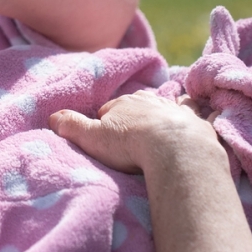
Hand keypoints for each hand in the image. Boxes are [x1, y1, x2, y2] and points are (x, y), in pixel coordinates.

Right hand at [49, 92, 222, 174]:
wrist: (175, 150)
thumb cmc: (131, 144)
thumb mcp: (93, 138)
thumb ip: (72, 126)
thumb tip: (52, 117)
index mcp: (124, 103)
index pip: (110, 109)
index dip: (106, 122)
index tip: (106, 137)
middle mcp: (151, 101)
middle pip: (139, 105)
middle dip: (135, 115)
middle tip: (133, 134)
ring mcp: (176, 110)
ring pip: (168, 105)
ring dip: (165, 112)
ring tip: (163, 124)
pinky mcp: (197, 123)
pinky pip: (197, 113)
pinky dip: (197, 115)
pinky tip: (199, 118)